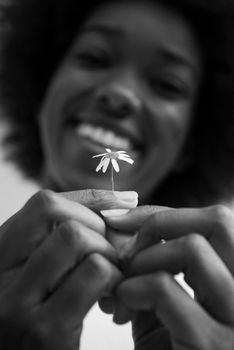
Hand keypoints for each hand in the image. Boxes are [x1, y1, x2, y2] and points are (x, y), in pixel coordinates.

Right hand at [0, 189, 137, 348]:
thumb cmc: (41, 324)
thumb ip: (63, 242)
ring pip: (76, 237)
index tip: (119, 206)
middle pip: (59, 214)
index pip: (44, 204)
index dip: (88, 200)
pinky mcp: (44, 332)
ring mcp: (16, 303)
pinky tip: (114, 302)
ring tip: (113, 280)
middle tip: (113, 256)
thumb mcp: (41, 277)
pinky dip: (115, 279)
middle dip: (100, 230)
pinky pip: (95, 272)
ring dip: (108, 254)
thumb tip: (122, 200)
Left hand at [106, 204, 233, 349]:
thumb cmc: (175, 349)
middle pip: (218, 222)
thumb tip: (127, 228)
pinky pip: (166, 289)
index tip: (124, 218)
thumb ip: (159, 267)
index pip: (218, 220)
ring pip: (193, 248)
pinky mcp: (214, 347)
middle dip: (160, 223)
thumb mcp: (172, 304)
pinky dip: (135, 287)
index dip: (167, 213)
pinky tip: (122, 303)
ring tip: (126, 279)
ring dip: (145, 257)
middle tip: (128, 247)